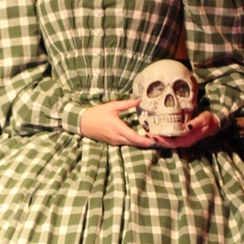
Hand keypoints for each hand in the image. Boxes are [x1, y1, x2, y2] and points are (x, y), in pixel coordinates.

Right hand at [79, 101, 219, 149]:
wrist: (82, 123)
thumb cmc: (96, 114)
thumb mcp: (112, 106)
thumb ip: (127, 104)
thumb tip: (140, 99)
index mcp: (119, 129)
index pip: (136, 138)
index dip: (148, 141)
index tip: (158, 139)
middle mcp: (118, 138)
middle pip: (137, 143)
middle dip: (149, 142)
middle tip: (161, 139)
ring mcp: (115, 142)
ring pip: (132, 144)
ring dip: (142, 142)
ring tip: (155, 137)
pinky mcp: (113, 142)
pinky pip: (127, 143)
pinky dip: (135, 141)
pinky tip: (142, 137)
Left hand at [148, 109, 219, 148]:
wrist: (214, 123)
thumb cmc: (208, 120)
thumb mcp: (203, 119)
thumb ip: (195, 123)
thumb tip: (187, 127)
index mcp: (187, 140)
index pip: (172, 143)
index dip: (162, 140)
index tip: (152, 135)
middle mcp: (184, 142)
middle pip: (167, 144)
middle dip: (157, 140)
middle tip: (146, 133)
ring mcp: (183, 140)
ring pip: (168, 142)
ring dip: (158, 139)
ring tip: (148, 132)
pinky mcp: (182, 137)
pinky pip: (170, 138)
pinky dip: (163, 136)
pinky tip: (157, 131)